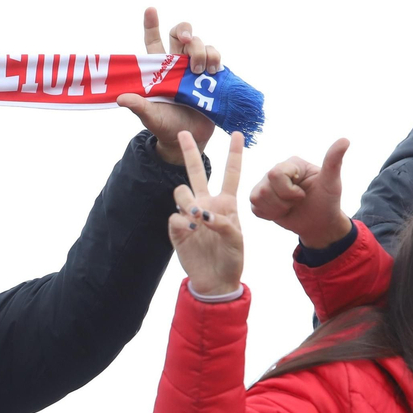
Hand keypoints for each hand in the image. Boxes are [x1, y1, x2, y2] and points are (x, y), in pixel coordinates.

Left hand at [118, 7, 220, 164]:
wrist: (189, 138)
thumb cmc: (165, 126)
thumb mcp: (150, 117)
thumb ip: (139, 106)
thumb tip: (122, 98)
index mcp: (158, 69)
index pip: (153, 41)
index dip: (151, 24)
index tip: (150, 9)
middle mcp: (176, 63)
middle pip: (180, 32)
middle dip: (185, 29)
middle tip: (186, 40)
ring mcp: (195, 67)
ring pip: (199, 42)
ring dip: (200, 51)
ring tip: (199, 71)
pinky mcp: (212, 74)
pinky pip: (215, 55)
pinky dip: (215, 57)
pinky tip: (213, 70)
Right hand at [169, 131, 244, 295]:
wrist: (215, 280)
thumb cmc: (231, 258)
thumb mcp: (236, 239)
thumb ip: (223, 222)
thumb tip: (201, 215)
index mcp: (226, 203)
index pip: (232, 174)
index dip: (234, 154)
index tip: (237, 133)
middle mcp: (207, 204)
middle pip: (198, 172)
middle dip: (189, 151)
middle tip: (183, 133)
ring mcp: (190, 215)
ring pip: (180, 191)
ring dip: (186, 199)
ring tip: (195, 216)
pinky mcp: (177, 229)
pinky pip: (174, 216)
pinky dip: (182, 223)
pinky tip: (190, 233)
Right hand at [248, 139, 351, 248]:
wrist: (319, 223)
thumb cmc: (326, 201)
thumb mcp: (331, 182)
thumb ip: (333, 161)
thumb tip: (345, 139)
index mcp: (291, 164)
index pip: (275, 174)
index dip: (288, 191)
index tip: (303, 194)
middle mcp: (276, 171)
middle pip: (264, 188)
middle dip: (283, 201)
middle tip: (297, 201)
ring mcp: (265, 185)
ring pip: (257, 198)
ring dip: (277, 209)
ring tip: (290, 207)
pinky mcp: (259, 199)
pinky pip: (255, 207)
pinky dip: (269, 214)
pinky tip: (282, 211)